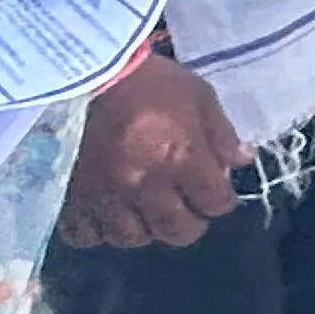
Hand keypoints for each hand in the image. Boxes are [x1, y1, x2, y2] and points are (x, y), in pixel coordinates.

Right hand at [57, 57, 245, 247]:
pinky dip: (100, 231)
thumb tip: (243, 161)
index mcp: (181, 158)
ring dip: (146, 228)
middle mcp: (144, 184)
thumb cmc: (150, 82)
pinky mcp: (70, 199)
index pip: (214, 203)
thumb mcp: (199, 96)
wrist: (86, 74)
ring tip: (148, 211)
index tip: (217, 192)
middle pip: (177, 231)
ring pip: (133, 238)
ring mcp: (104, 196)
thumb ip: (222, 134)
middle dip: (190, 223)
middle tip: (188, 208)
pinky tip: (109, 214)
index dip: (221, 200)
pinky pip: (87, 236)